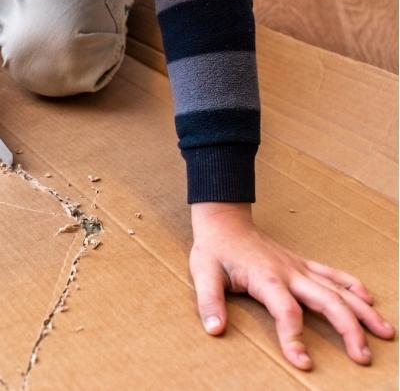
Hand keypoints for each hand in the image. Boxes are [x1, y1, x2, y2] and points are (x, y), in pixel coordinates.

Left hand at [189, 202, 394, 369]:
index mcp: (266, 278)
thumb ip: (209, 303)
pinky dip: (354, 286)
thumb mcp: (203, 274)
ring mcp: (300, 267)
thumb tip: (215, 330)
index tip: (303, 363)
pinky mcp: (302, 264)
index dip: (295, 338)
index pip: (287, 312)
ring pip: (339, 289)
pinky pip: (334, 274)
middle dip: (349, 329)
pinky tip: (370, 301)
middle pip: (328, 301)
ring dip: (363, 311)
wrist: (224, 222)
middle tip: (363, 357)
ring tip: (385, 334)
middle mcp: (290, 273)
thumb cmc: (214, 250)